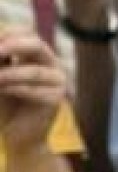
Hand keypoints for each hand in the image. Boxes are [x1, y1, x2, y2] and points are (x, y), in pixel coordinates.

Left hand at [0, 28, 67, 152]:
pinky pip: (34, 91)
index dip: (10, 34)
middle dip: (14, 46)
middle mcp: (51, 64)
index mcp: (37, 56)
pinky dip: (14, 90)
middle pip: (37, 45)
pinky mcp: (56, 99)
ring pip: (34, 71)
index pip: (28, 34)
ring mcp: (57, 82)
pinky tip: (2, 90)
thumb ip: (0, 64)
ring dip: (9, 74)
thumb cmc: (7, 106)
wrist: (20, 137)